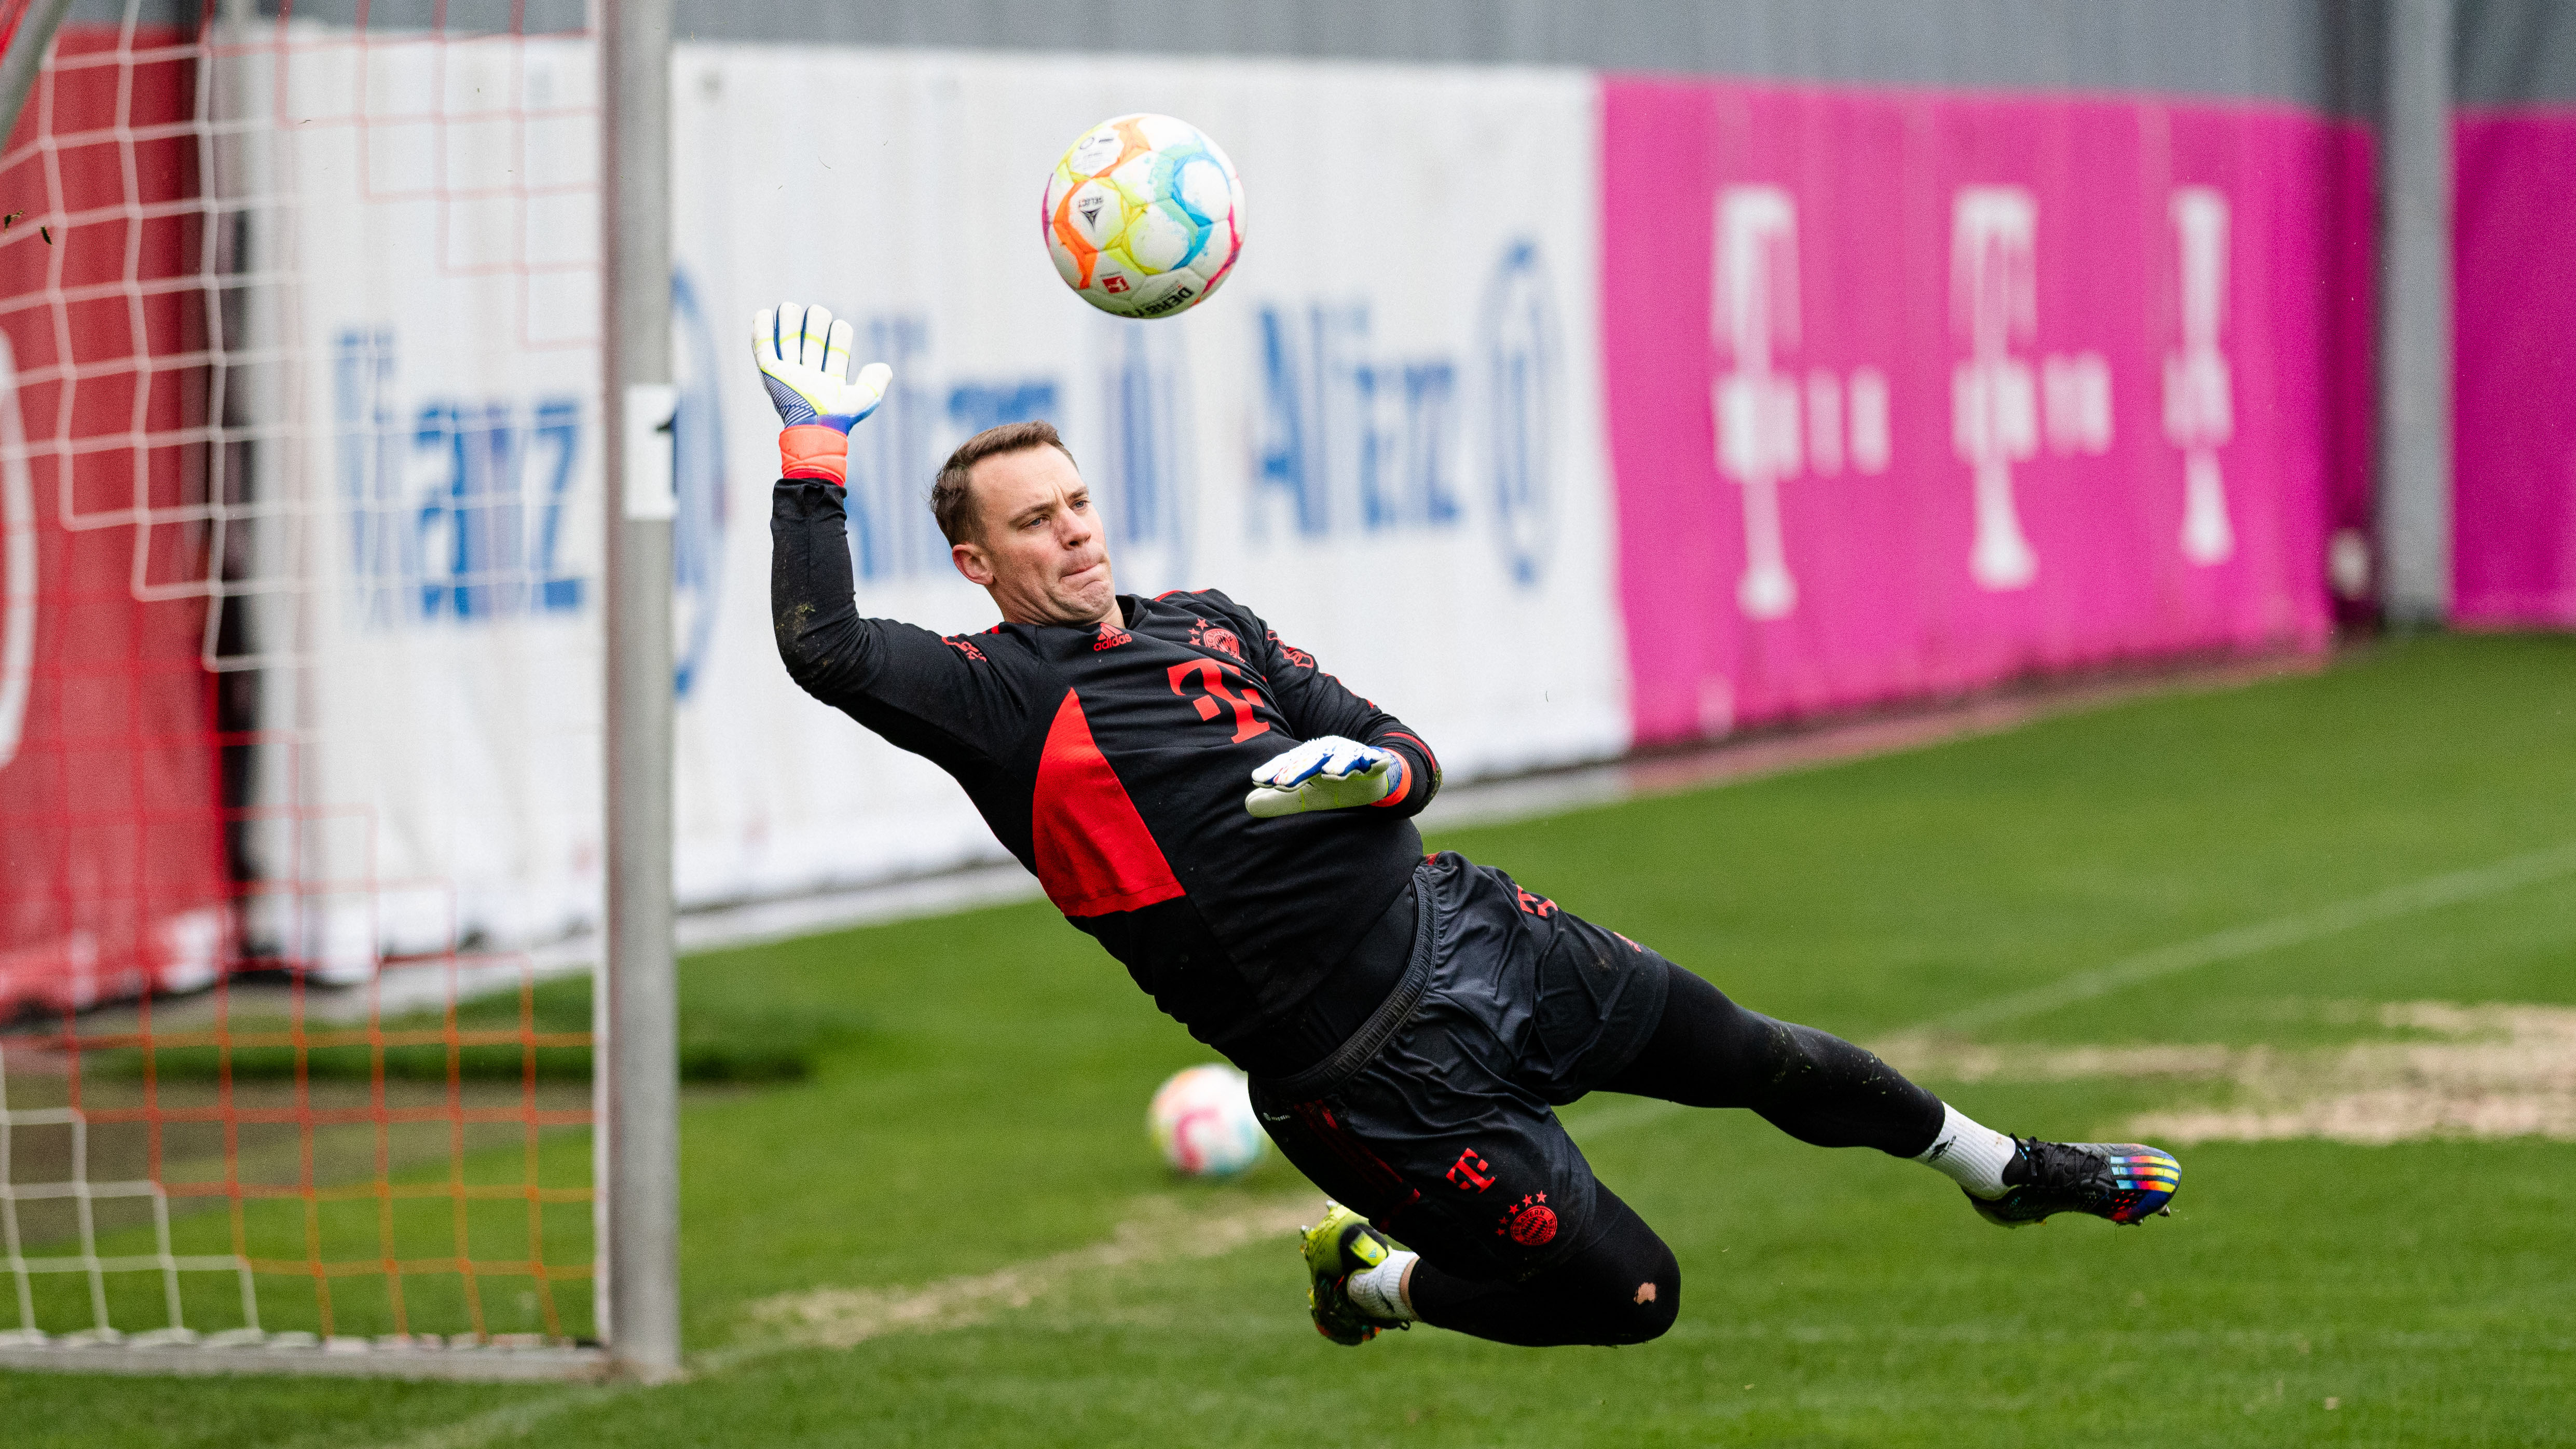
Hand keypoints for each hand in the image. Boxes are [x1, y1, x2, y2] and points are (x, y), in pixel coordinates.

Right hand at [754, 302, 890, 482]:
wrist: (814, 424)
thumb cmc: (838, 417)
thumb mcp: (865, 399)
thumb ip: (876, 382)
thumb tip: (884, 367)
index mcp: (829, 380)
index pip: (835, 350)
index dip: (840, 336)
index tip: (842, 328)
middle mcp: (808, 374)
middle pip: (811, 340)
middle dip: (815, 324)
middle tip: (818, 314)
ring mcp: (788, 373)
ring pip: (788, 339)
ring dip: (789, 321)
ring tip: (792, 308)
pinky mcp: (770, 372)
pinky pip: (762, 347)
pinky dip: (762, 330)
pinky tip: (765, 313)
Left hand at [1245, 736, 1403, 818]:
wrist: (1371, 777)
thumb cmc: (1334, 786)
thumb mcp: (1306, 796)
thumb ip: (1280, 801)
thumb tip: (1248, 804)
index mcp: (1309, 759)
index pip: (1289, 765)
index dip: (1274, 771)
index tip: (1258, 780)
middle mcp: (1328, 753)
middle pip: (1311, 762)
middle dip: (1298, 771)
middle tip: (1283, 783)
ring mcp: (1351, 757)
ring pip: (1344, 759)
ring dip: (1338, 764)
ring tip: (1329, 772)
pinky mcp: (1373, 763)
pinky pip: (1375, 761)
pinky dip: (1376, 761)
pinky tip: (1378, 763)